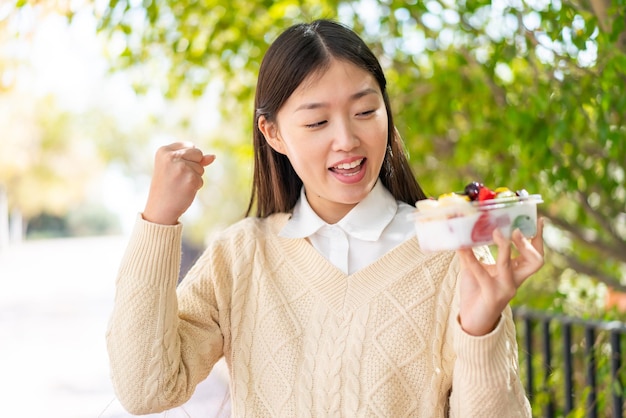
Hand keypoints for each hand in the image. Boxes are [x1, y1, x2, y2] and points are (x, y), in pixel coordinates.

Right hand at [142, 142, 215, 224]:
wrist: (159, 208)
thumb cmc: (167, 186)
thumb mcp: (175, 167)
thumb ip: (194, 159)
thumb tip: (213, 156)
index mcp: (164, 150)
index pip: (190, 146)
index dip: (187, 159)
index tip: (173, 170)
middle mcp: (171, 156)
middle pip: (198, 153)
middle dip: (193, 166)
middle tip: (177, 177)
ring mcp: (181, 167)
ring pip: (200, 167)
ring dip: (194, 177)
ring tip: (179, 185)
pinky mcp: (190, 179)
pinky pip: (201, 180)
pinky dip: (195, 186)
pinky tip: (183, 191)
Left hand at [456, 218, 544, 335]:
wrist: (471, 322)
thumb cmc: (476, 294)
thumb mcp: (475, 269)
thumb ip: (472, 252)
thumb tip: (462, 232)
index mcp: (516, 273)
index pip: (535, 255)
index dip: (538, 238)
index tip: (539, 220)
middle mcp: (515, 281)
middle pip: (534, 261)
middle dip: (527, 244)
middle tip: (516, 229)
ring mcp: (505, 288)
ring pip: (508, 264)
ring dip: (504, 247)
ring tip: (496, 232)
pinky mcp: (492, 295)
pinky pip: (481, 273)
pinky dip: (471, 258)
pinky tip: (461, 248)